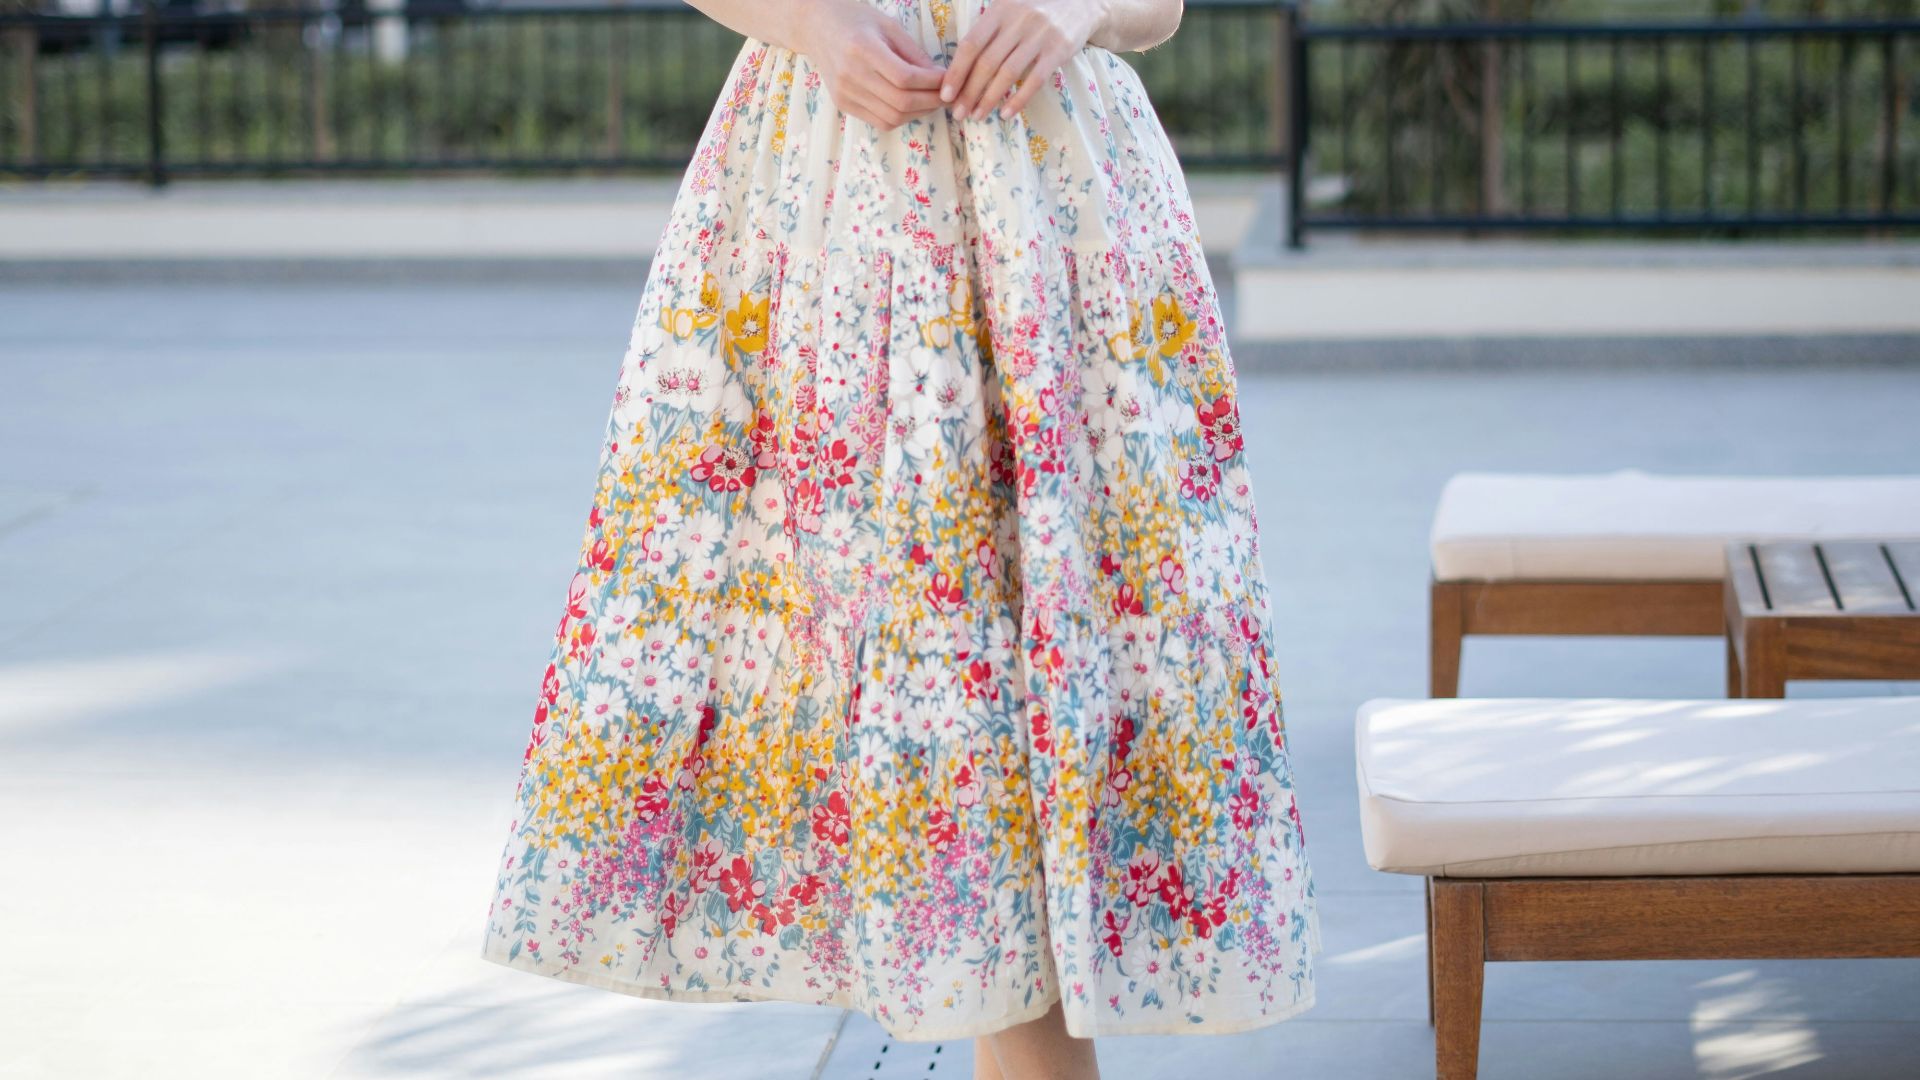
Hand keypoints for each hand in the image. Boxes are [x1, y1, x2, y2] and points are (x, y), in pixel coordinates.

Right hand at [791, 0, 948, 130]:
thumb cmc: (856, 20)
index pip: (905, 77)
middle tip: (946, 95)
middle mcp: (850, 74)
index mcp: (862, 48)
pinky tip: (911, 106)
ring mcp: (845, 93)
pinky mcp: (843, 104)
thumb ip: (913, 53)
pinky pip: (879, 121)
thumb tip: (939, 78)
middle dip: (930, 102)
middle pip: (900, 102)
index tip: (946, 79)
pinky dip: (901, 118)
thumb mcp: (888, 26)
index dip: (931, 83)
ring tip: (931, 102)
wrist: (817, 27)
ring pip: (891, 117)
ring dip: (918, 113)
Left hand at [940, 0, 1108, 120]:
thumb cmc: (1037, 10)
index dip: (956, 71)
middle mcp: (1018, 20)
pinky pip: (1035, 80)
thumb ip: (989, 31)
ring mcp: (1040, 34)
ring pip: (1008, 73)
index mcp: (1000, 9)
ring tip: (977, 115)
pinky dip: (1018, 99)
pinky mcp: (1059, 49)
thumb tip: (960, 67)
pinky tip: (1005, 113)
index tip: (946, 94)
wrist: (1083, 2)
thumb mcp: (1010, 9)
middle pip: (986, 62)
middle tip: (958, 113)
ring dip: (989, 98)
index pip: (971, 44)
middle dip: (969, 92)